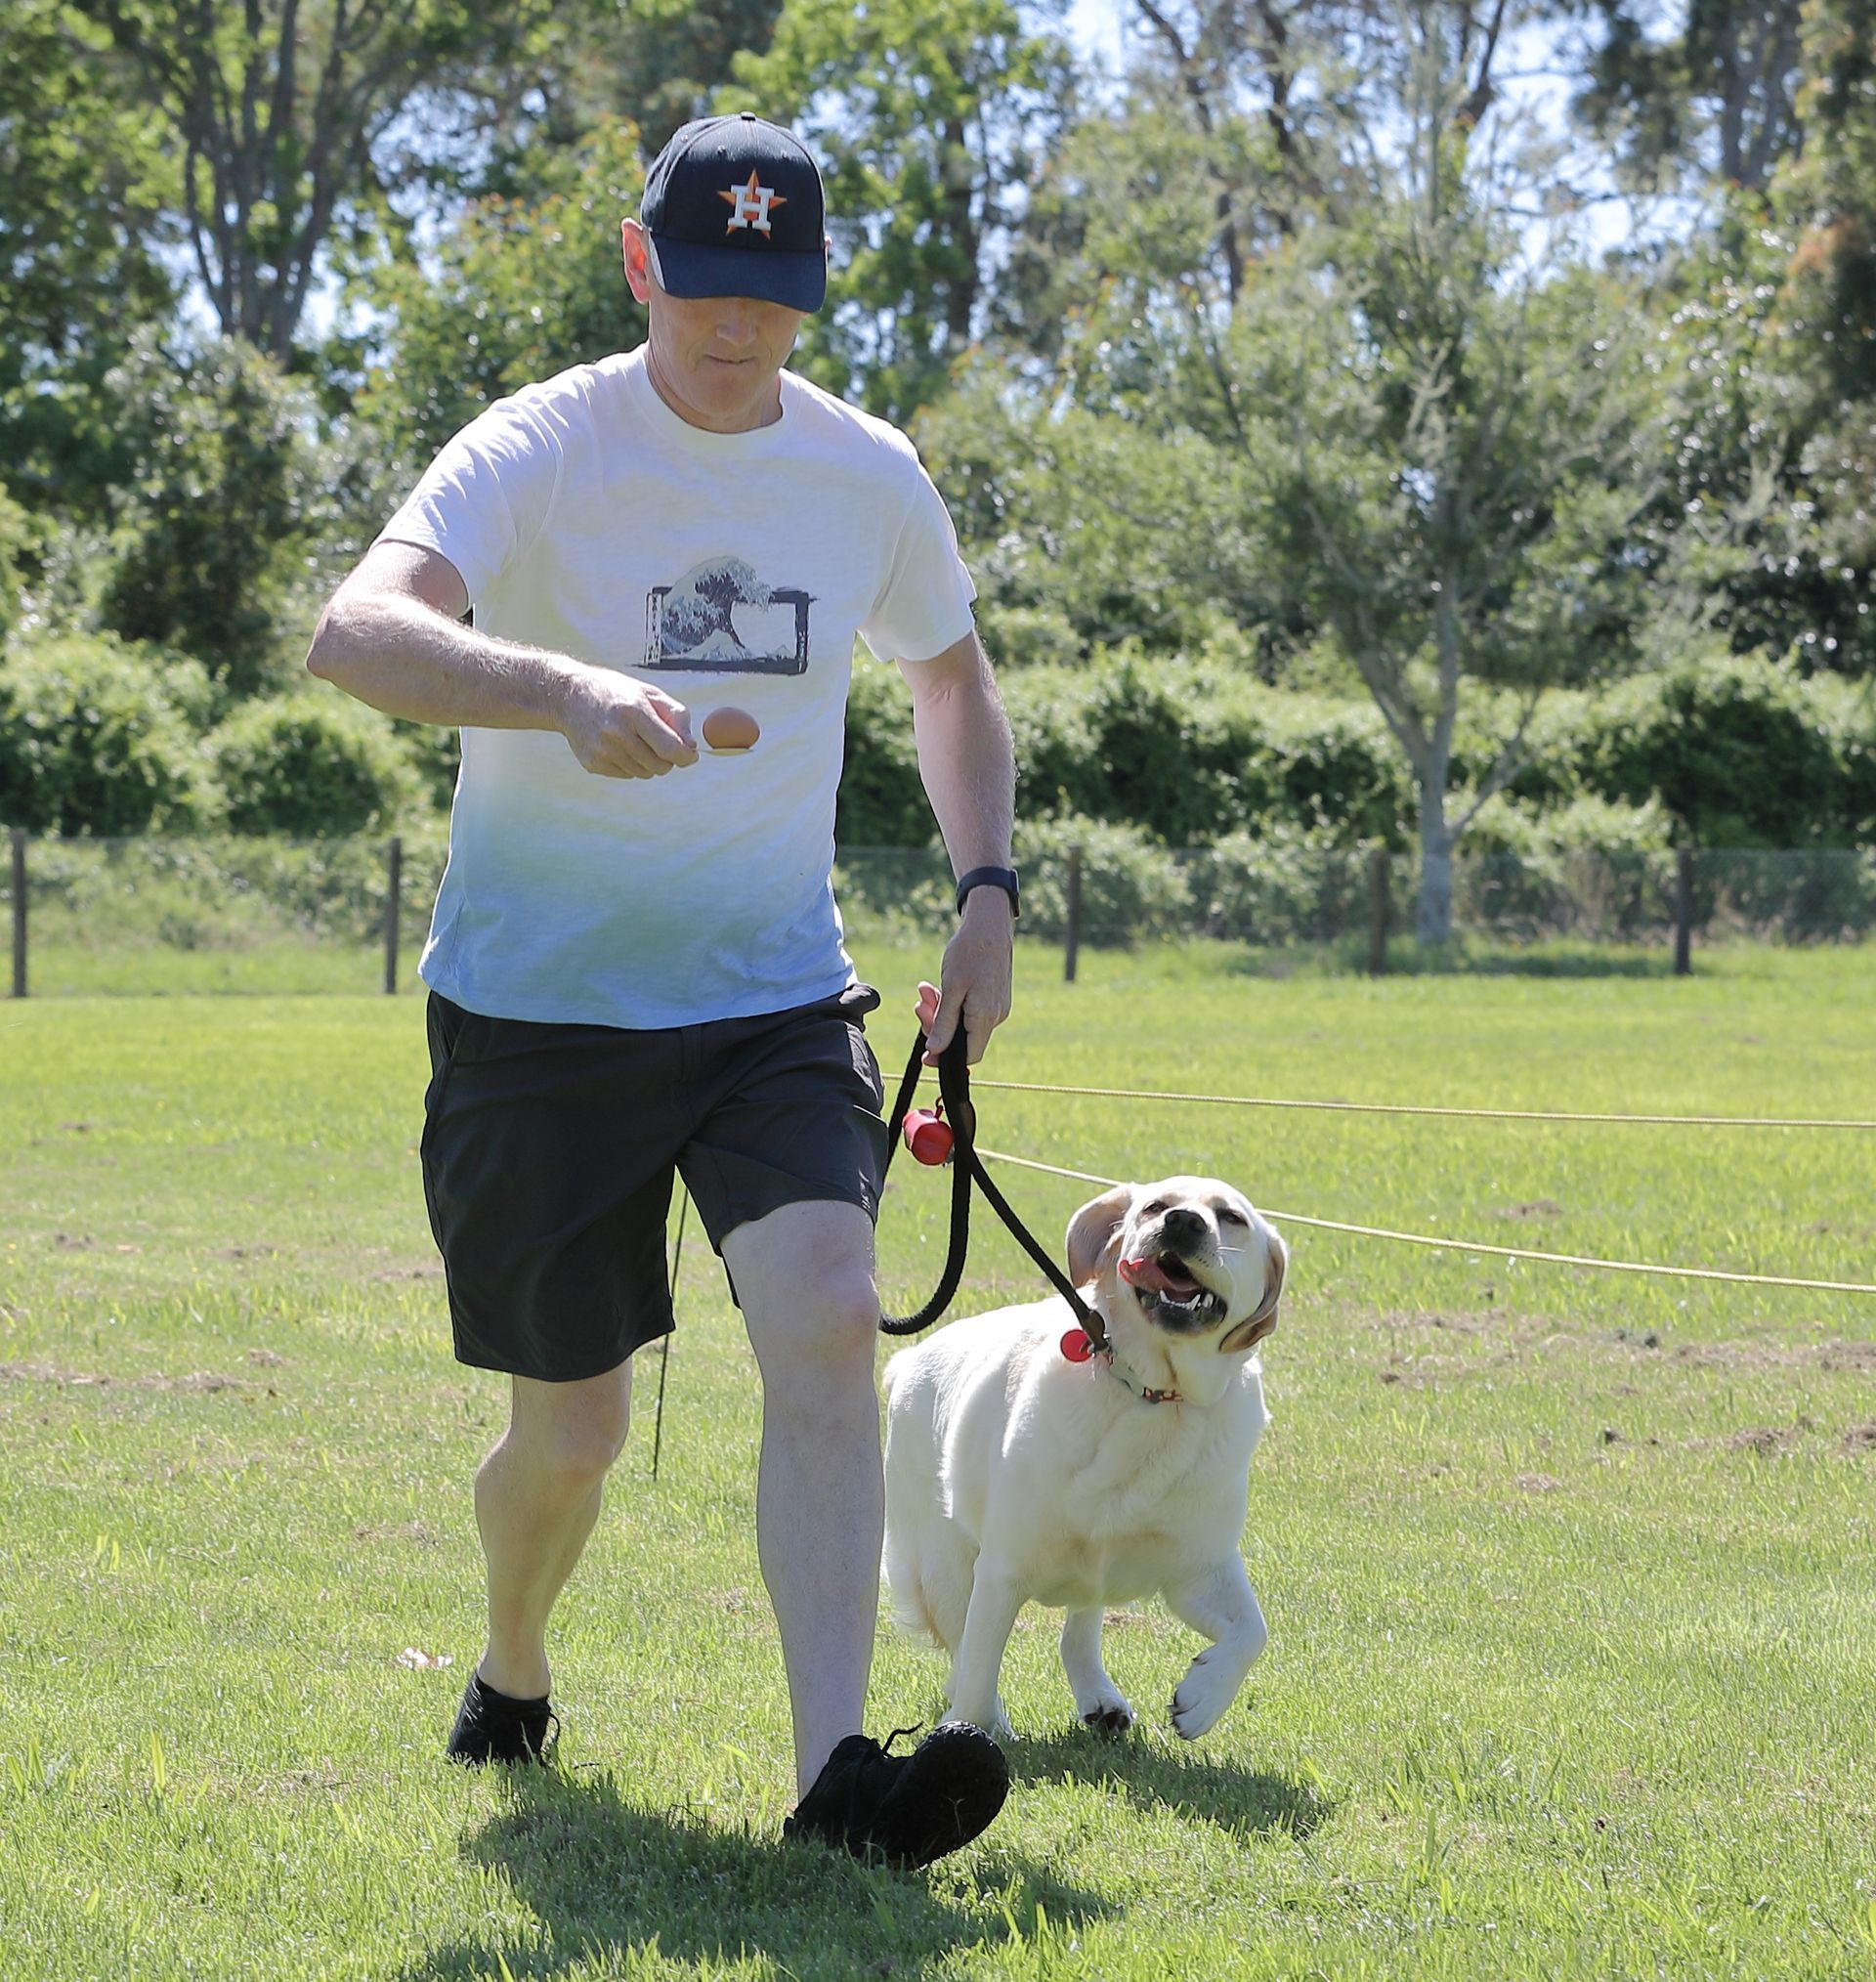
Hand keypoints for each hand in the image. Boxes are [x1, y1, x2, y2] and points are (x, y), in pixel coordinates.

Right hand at [561, 672, 696, 777]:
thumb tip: (691, 747)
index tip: (691, 756)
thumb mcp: (649, 693)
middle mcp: (617, 733)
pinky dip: (630, 765)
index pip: (671, 748)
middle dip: (667, 758)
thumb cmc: (616, 693)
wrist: (569, 696)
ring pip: (645, 773)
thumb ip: (676, 716)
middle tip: (659, 743)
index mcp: (634, 712)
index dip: (686, 757)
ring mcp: (603, 751)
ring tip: (636, 740)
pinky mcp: (593, 764)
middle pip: (660, 765)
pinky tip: (619, 745)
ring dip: (648, 762)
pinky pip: (627, 775)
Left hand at [917, 891, 1013, 1065]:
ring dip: (942, 1010)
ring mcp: (998, 1007)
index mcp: (986, 1017)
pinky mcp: (995, 998)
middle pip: (963, 1038)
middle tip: (919, 1004)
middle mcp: (997, 1016)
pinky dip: (954, 1002)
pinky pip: (971, 1010)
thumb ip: (944, 1024)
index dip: (945, 1058)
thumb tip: (936, 1052)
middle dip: (936, 1024)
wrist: (989, 925)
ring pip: (964, 1022)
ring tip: (926, 988)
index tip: (924, 1054)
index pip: (969, 1056)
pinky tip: (940, 986)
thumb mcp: (950, 989)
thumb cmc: (969, 953)